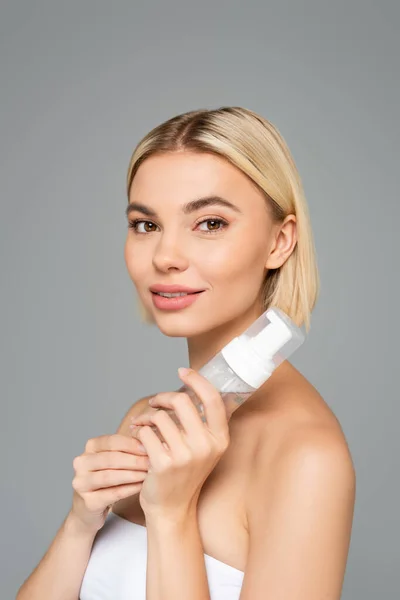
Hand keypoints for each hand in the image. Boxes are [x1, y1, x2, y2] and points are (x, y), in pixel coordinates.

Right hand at [70, 434, 149, 533]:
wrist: (90, 507)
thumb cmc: (107, 479)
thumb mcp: (113, 460)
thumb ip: (126, 449)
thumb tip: (149, 438)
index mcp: (90, 447)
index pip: (112, 441)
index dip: (131, 444)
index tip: (148, 447)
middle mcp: (81, 463)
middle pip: (110, 459)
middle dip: (134, 460)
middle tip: (151, 462)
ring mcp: (81, 483)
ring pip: (109, 476)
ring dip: (132, 475)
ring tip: (148, 474)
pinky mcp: (87, 502)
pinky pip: (111, 494)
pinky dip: (128, 489)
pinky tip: (141, 487)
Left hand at [129, 368, 230, 520]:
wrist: (172, 507)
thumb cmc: (186, 471)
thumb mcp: (205, 447)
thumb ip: (203, 421)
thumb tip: (195, 386)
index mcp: (220, 438)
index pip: (212, 399)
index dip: (197, 380)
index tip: (182, 371)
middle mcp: (207, 446)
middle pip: (181, 402)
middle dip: (162, 398)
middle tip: (154, 404)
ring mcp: (186, 456)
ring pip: (160, 417)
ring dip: (147, 417)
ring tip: (143, 425)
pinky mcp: (164, 464)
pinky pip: (146, 433)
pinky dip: (140, 433)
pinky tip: (139, 440)